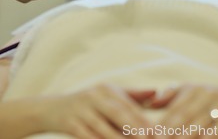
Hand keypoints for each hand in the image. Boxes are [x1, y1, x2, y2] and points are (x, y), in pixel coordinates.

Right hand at [37, 84, 154, 138]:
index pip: (129, 106)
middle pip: (119, 114)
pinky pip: (88, 138)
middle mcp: (95, 97)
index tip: (158, 132)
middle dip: (135, 129)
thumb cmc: (88, 103)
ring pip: (104, 130)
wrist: (52, 109)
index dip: (143, 120)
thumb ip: (132, 96)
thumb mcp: (107, 95)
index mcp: (107, 90)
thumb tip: (157, 92)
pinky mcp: (70, 124)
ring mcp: (82, 110)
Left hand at [149, 84, 217, 135]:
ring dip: (186, 137)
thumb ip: (172, 97)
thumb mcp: (194, 91)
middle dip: (169, 132)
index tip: (148, 136)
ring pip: (198, 126)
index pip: (172, 108)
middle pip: (183, 117)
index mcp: (193, 89)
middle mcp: (205, 94)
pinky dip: (209, 138)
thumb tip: (149, 103)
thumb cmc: (215, 98)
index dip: (160, 124)